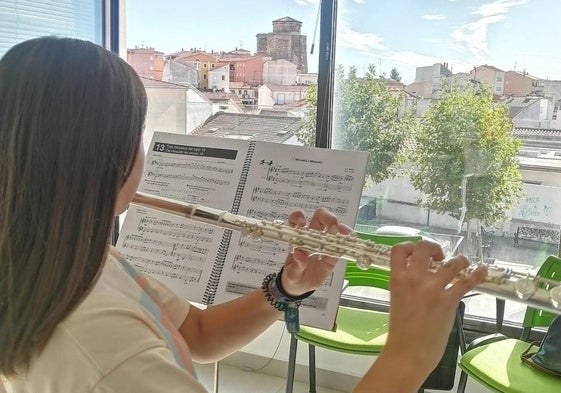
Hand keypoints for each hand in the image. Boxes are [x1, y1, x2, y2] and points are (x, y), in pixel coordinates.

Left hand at [280, 208, 352, 296]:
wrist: (301, 287)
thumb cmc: (293, 277)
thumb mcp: (292, 273)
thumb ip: (296, 264)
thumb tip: (299, 254)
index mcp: (298, 239)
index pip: (296, 220)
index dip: (299, 217)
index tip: (302, 223)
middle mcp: (311, 237)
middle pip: (320, 218)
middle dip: (328, 218)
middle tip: (333, 226)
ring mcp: (323, 244)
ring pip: (333, 228)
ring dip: (341, 228)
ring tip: (347, 235)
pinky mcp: (332, 254)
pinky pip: (341, 244)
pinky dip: (347, 241)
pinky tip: (351, 242)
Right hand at [383, 241, 486, 374]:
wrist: (408, 352)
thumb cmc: (401, 331)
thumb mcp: (397, 300)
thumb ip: (405, 286)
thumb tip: (418, 279)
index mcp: (397, 279)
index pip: (399, 250)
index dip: (409, 246)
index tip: (416, 252)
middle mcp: (414, 279)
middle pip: (424, 248)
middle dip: (434, 247)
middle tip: (439, 256)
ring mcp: (432, 289)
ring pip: (450, 263)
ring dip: (459, 260)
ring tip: (462, 262)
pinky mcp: (448, 301)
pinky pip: (466, 281)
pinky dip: (477, 274)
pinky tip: (482, 270)